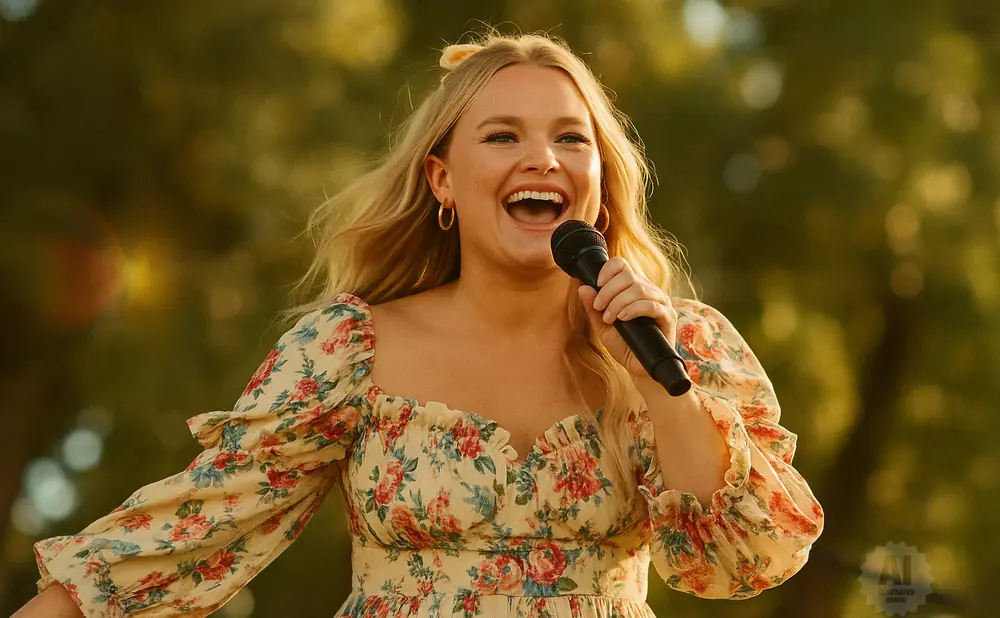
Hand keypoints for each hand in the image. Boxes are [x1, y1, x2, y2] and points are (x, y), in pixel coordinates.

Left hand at [576, 257, 677, 379]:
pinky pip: (652, 305)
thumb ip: (592, 308)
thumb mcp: (602, 326)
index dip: (607, 270)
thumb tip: (582, 287)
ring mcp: (661, 302)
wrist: (639, 368)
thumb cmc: (623, 345)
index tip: (597, 285)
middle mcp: (649, 290)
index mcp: (633, 287)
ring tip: (610, 318)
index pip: (622, 264)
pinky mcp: (668, 316)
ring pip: (639, 288)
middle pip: (628, 275)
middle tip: (600, 308)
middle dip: (608, 291)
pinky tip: (623, 318)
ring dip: (618, 302)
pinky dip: (633, 309)